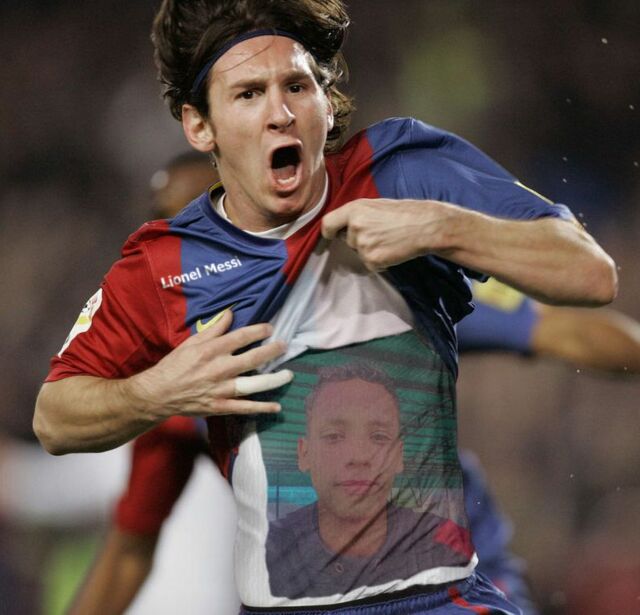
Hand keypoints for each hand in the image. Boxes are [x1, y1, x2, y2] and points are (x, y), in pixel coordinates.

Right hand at [128, 309, 291, 418]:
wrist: (158, 394)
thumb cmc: (174, 365)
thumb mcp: (191, 342)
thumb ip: (214, 329)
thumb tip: (230, 313)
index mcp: (211, 350)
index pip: (241, 337)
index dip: (259, 331)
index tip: (270, 328)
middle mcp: (219, 369)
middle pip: (253, 358)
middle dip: (272, 351)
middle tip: (284, 346)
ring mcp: (221, 389)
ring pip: (254, 384)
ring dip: (274, 379)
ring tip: (289, 374)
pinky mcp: (220, 407)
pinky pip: (245, 408)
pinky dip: (261, 408)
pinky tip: (276, 406)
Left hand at [321, 198, 452, 269]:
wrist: (425, 226)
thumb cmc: (403, 213)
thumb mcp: (375, 205)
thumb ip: (357, 214)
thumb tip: (342, 226)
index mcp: (354, 209)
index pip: (327, 224)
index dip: (329, 232)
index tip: (332, 235)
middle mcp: (355, 227)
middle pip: (347, 240)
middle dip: (359, 240)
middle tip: (380, 233)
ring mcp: (363, 245)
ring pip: (359, 253)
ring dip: (371, 251)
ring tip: (389, 240)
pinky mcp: (372, 260)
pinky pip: (370, 265)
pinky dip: (380, 262)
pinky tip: (392, 250)